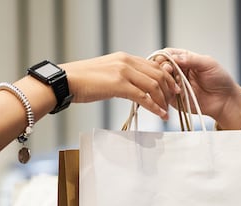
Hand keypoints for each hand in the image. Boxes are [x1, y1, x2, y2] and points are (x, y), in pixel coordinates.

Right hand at [62, 52, 180, 120]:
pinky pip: (143, 96)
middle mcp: (126, 61)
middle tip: (173, 100)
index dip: (166, 77)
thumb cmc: (81, 80)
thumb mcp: (106, 73)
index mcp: (124, 57)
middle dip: (169, 88)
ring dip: (163, 99)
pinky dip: (154, 106)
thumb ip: (121, 76)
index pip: (153, 65)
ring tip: (166, 111)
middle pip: (158, 73)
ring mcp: (123, 72)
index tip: (172, 88)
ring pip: (153, 85)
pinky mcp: (119, 85)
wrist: (66, 81)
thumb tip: (130, 87)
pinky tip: (159, 114)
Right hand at [157, 48, 240, 128]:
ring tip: (174, 82)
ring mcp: (176, 85)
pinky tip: (173, 92)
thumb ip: (191, 59)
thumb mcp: (208, 63)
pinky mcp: (176, 99)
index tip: (166, 59)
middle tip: (169, 70)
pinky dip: (166, 93)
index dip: (164, 56)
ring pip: (161, 81)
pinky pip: (165, 95)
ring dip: (165, 80)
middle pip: (162, 67)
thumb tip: (174, 57)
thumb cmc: (220, 80)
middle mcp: (179, 71)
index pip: (169, 54)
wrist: (225, 100)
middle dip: (163, 68)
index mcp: (186, 60)